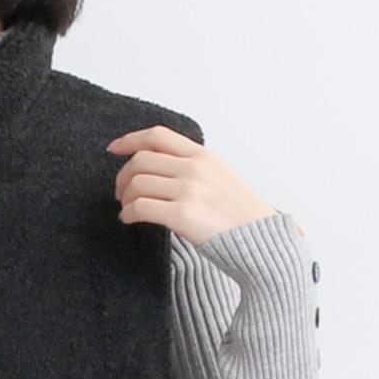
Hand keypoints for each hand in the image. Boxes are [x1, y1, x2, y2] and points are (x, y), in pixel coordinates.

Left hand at [107, 125, 275, 247]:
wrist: (263, 241)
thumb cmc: (240, 217)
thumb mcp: (221, 178)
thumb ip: (193, 168)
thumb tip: (157, 168)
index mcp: (203, 156)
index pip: (158, 136)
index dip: (130, 140)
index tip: (114, 149)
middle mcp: (195, 168)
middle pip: (141, 160)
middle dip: (123, 176)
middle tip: (120, 193)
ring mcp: (189, 190)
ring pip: (137, 183)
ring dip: (124, 197)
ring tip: (127, 208)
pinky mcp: (183, 215)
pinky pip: (140, 207)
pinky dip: (128, 213)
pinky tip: (129, 219)